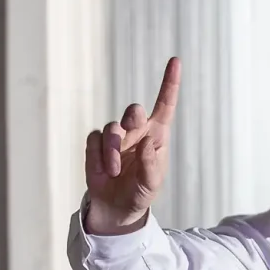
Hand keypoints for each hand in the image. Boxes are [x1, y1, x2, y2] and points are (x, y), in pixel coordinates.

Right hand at [84, 57, 180, 233]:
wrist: (117, 207)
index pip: (165, 105)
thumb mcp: (151, 182)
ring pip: (111, 128)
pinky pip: (95, 140)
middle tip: (130, 127)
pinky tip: (104, 170)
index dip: (170, 83)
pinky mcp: (97, 144)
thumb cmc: (140, 191)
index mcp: (156, 135)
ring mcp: (116, 137)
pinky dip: (98, 155)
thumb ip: (150, 163)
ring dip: (113, 150)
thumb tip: (146, 141)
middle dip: (131, 117)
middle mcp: (136, 131)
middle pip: (133, 111)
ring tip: (115, 171)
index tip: (175, 61)